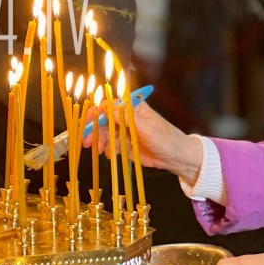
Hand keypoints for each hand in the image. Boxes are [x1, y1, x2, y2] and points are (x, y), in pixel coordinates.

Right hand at [82, 100, 203, 182]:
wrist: (177, 158)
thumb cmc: (166, 139)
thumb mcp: (146, 128)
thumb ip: (126, 119)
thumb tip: (108, 109)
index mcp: (133, 109)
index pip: (110, 106)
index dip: (97, 112)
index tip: (87, 120)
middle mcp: (127, 119)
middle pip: (104, 121)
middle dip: (94, 130)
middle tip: (86, 140)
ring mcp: (126, 132)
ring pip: (106, 134)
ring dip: (99, 141)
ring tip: (98, 150)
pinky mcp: (126, 146)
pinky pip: (112, 146)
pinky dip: (107, 150)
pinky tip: (108, 154)